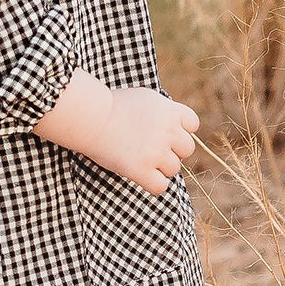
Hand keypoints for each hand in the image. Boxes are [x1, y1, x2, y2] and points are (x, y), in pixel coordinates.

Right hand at [32, 70, 199, 194]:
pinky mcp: (141, 170)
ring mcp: (156, 152)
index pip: (193, 124)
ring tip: (141, 158)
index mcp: (170, 111)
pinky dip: (154, 184)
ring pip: (174, 168)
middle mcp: (168, 131)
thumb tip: (179, 126)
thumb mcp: (147, 98)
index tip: (164, 131)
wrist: (92, 118)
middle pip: (187, 149)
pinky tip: (142, 175)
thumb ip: (166, 111)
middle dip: (172, 150)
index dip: (180, 129)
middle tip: (151, 147)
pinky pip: (160, 186)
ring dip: (160, 167)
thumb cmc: (114, 106)